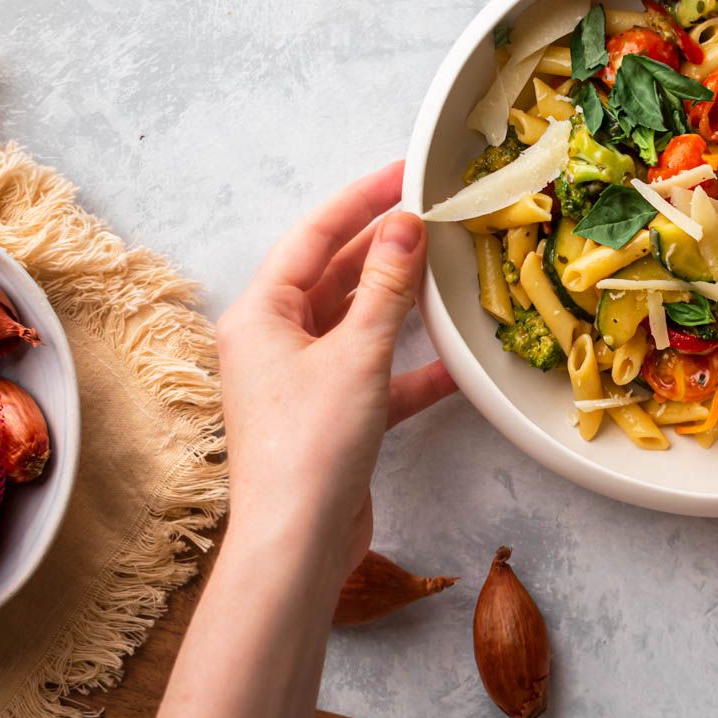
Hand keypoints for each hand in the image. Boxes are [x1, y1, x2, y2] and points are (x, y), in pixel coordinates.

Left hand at [216, 161, 454, 574]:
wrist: (297, 544)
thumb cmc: (311, 445)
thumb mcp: (357, 353)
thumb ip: (386, 286)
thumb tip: (405, 225)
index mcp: (260, 315)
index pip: (313, 236)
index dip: (360, 200)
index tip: (404, 173)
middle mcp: (273, 342)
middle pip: (334, 276)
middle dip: (383, 248)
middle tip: (434, 215)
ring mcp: (301, 383)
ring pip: (357, 325)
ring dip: (400, 304)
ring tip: (447, 272)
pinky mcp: (330, 420)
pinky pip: (375, 377)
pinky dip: (412, 369)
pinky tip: (456, 364)